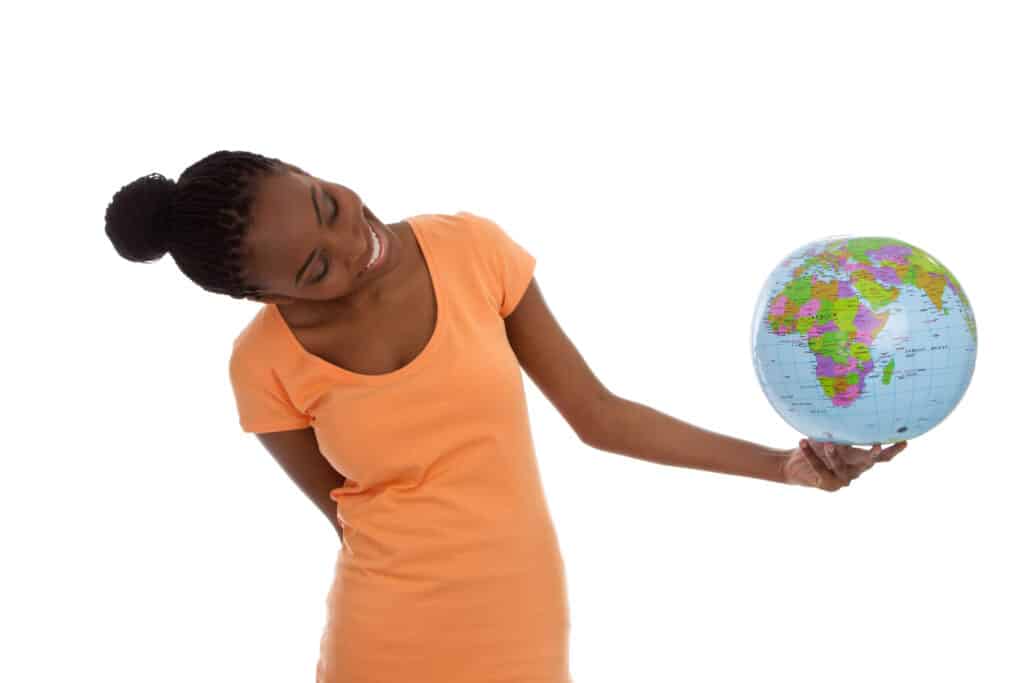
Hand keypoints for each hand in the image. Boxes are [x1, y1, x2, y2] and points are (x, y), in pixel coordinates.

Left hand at [781, 438, 907, 490]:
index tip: (904, 440)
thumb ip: (838, 429)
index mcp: (860, 458)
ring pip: (840, 465)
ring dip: (834, 453)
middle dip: (874, 454)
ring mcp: (843, 480)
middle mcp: (855, 470)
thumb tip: (845, 408)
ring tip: (827, 443)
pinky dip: (811, 454)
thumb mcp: (829, 435)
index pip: (882, 456)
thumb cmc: (816, 446)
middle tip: (877, 445)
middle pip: (869, 463)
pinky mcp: (828, 484)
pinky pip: (820, 467)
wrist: (794, 464)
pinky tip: (802, 442)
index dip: (894, 450)